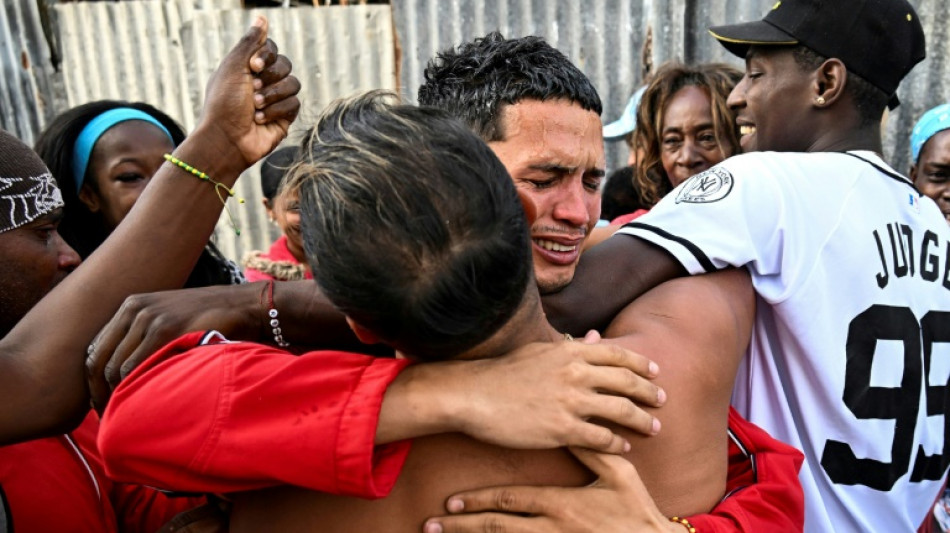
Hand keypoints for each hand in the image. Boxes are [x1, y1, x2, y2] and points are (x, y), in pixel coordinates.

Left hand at [87, 283, 264, 412]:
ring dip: (115, 396)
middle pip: (99, 360)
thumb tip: (125, 376)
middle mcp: (135, 309)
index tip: (103, 404)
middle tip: (108, 418)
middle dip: (99, 394)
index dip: (93, 382)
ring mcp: (149, 317)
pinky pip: (135, 367)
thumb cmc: (213, 321)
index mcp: (131, 307)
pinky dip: (132, 389)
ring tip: (123, 418)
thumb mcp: (173, 323)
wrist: (247, 306)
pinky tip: (138, 405)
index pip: (96, 349)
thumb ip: (147, 339)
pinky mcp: (165, 328)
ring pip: (114, 367)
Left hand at [194, 15, 300, 170]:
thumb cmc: (224, 103)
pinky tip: (262, 119)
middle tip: (253, 88)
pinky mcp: (285, 118)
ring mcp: (275, 100)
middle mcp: (263, 81)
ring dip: (273, 95)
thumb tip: (261, 17)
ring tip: (256, 107)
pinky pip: (294, 104)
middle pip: (286, 64)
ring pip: (293, 84)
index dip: (266, 55)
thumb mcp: (233, 66)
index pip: (271, 49)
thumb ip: (250, 42)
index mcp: (248, 67)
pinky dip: (277, 110)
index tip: (253, 66)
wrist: (228, 139)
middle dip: (271, 77)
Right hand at [380, 332, 664, 452]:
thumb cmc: (503, 372)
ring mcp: (570, 401)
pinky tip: (624, 447)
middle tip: (662, 401)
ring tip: (654, 428)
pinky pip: (601, 438)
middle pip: (628, 383)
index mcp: (571, 351)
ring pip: (621, 411)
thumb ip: (569, 346)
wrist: (473, 394)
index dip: (641, 366)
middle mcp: (576, 373)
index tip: (655, 374)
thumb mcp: (539, 351)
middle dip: (651, 394)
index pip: (619, 356)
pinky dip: (617, 443)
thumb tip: (592, 337)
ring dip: (643, 421)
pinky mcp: (561, 429)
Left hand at [423, 447, 680, 532]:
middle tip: (431, 524)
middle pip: (497, 528)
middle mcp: (551, 530)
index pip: (510, 502)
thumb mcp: (619, 475)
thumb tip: (570, 419)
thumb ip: (592, 446)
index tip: (451, 500)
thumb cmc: (637, 510)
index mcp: (562, 505)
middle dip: (462, 526)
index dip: (479, 502)